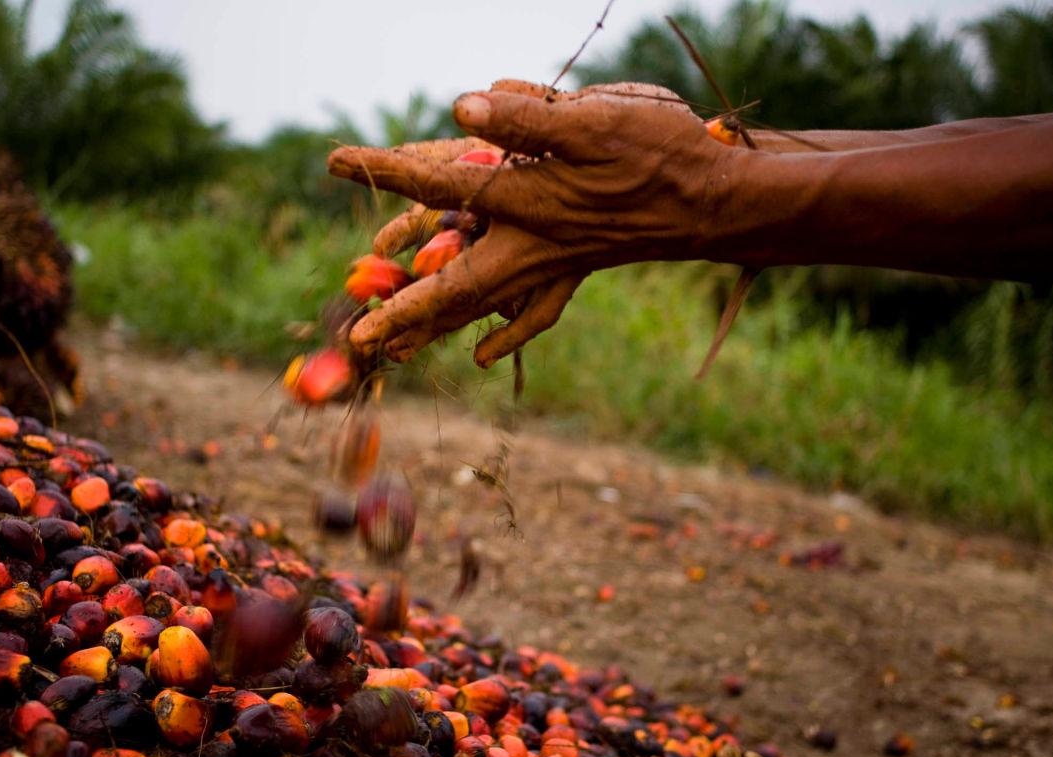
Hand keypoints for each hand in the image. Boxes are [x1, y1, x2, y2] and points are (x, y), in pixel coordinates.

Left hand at [327, 80, 744, 366]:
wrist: (718, 202)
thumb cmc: (661, 154)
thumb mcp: (594, 120)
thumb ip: (526, 116)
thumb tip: (459, 104)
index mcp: (528, 201)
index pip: (441, 181)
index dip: (387, 169)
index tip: (335, 162)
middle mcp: (532, 243)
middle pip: (453, 285)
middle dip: (403, 310)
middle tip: (360, 339)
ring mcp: (554, 263)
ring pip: (485, 306)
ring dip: (438, 329)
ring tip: (396, 353)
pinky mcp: (577, 269)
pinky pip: (535, 313)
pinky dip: (507, 335)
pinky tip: (484, 355)